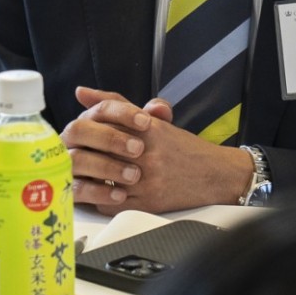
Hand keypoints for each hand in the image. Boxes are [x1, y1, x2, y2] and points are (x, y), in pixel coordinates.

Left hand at [63, 86, 251, 212]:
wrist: (216, 174)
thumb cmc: (184, 149)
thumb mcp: (154, 120)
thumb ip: (117, 104)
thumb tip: (81, 92)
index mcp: (148, 128)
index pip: (101, 125)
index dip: (86, 132)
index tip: (81, 137)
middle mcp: (147, 153)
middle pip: (98, 152)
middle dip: (85, 155)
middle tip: (78, 156)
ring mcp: (147, 179)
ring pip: (100, 178)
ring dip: (90, 177)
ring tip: (88, 174)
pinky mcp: (147, 202)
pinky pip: (108, 201)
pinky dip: (100, 196)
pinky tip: (104, 190)